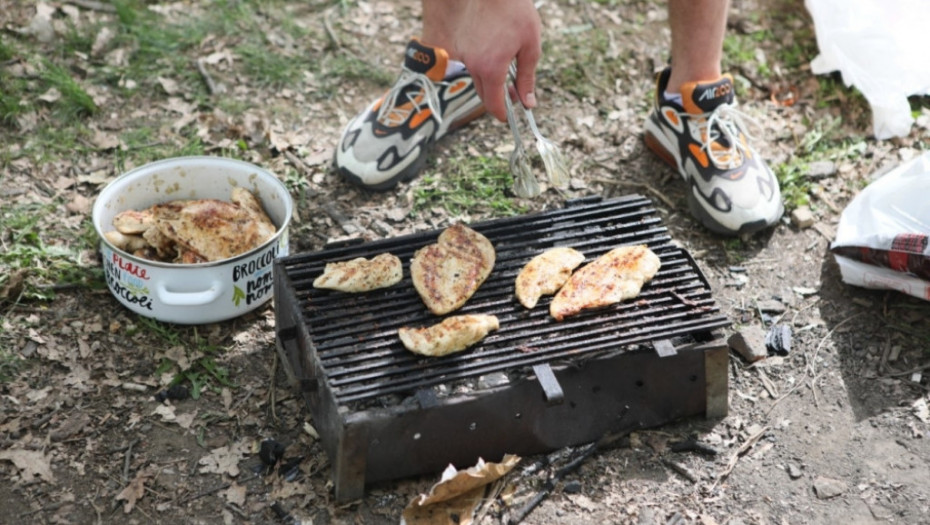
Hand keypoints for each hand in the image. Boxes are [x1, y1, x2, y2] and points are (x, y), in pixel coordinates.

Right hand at [445, 0, 541, 121]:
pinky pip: (468, 62)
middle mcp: (472, 65)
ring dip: (489, 78)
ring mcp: (462, 54)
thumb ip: (527, 77)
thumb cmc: (513, 10)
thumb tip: (527, 102)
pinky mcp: (456, 43)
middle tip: (515, 90)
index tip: (508, 116)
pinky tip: (493, 50)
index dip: (502, 113)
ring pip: (475, 77)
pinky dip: (480, 63)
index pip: (493, 103)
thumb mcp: (530, 45)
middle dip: (498, 96)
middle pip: (483, 92)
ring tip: (506, 62)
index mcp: (491, 68)